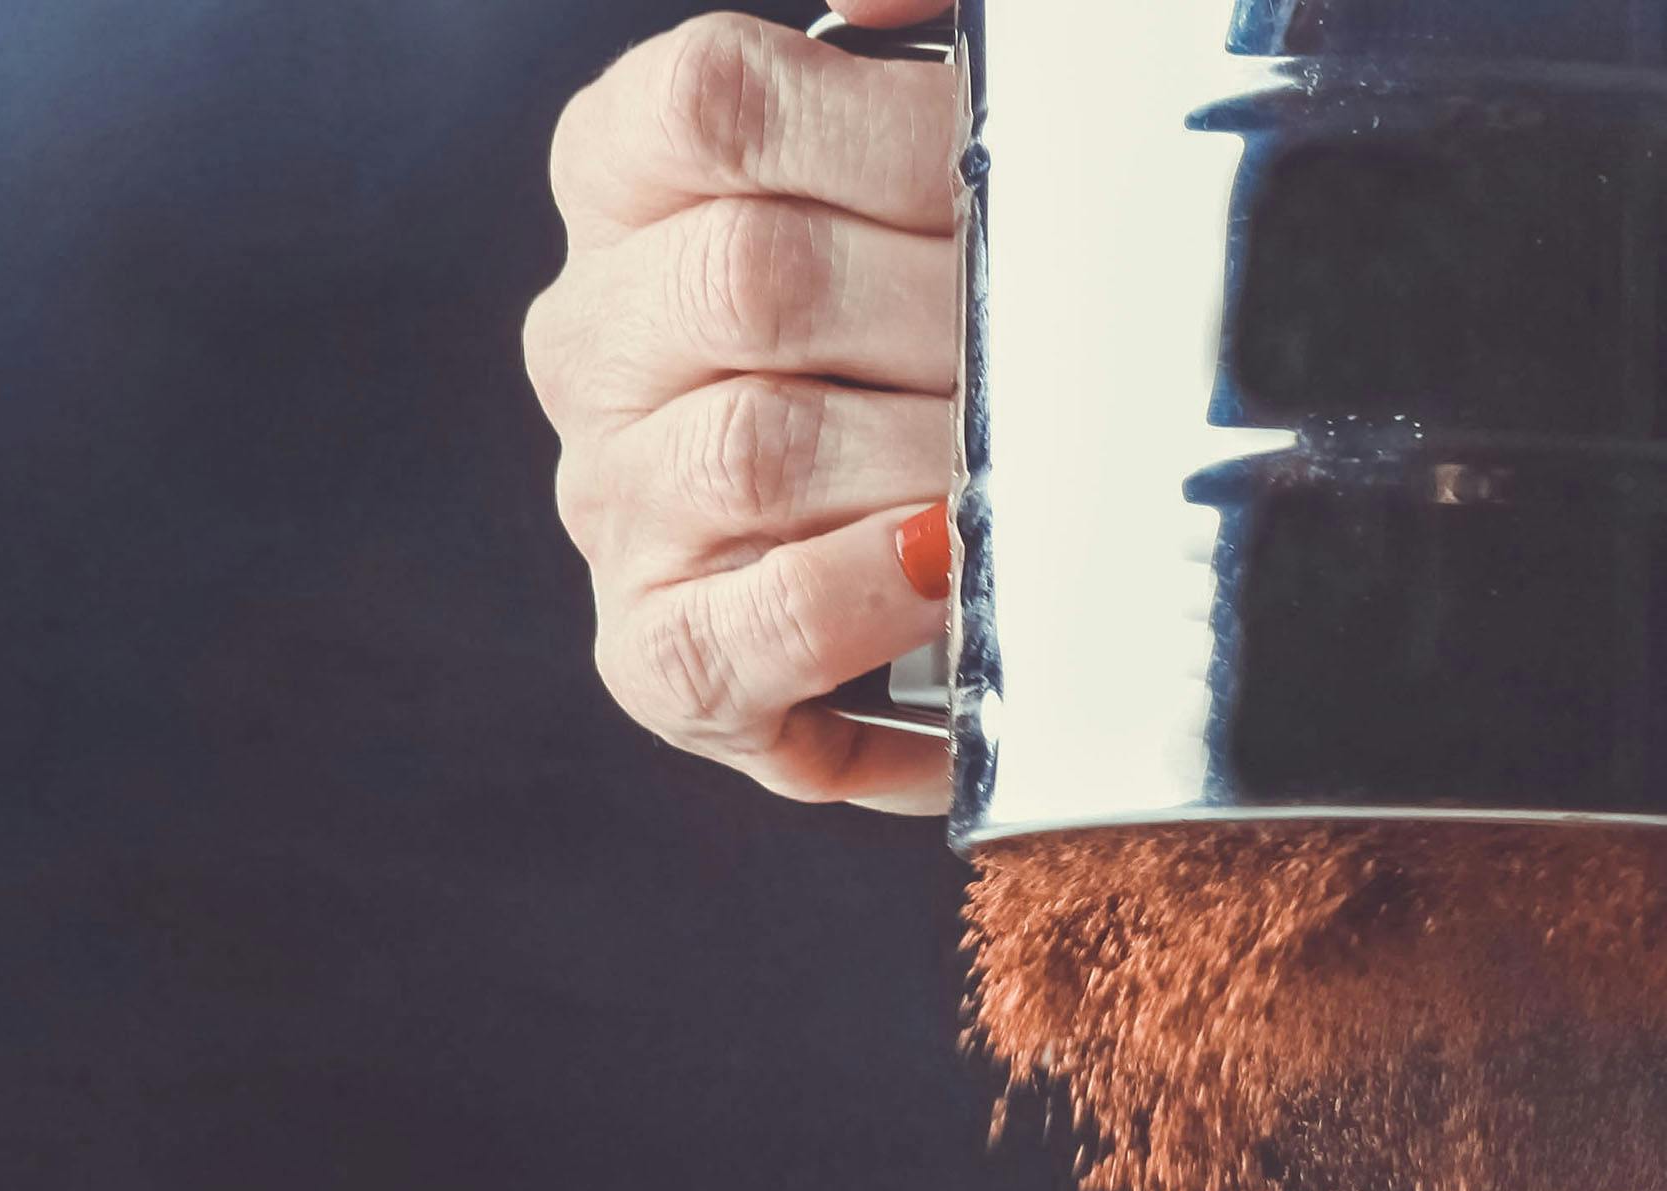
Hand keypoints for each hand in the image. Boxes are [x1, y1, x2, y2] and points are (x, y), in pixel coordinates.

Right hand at [523, 5, 960, 810]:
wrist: (938, 575)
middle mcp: (594, 337)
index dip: (892, 134)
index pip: (714, 101)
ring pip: (750, 449)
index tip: (1012, 185)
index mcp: (631, 183)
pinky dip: (856, 604)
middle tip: (1072, 352)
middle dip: (942, 315)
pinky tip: (946, 570)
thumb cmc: (948, 338)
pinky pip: (733, 635)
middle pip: (752, 278)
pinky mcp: (658, 654)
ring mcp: (612, 497)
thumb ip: (929, 49)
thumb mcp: (939, 170)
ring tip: (1029, 464)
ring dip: (924, 456)